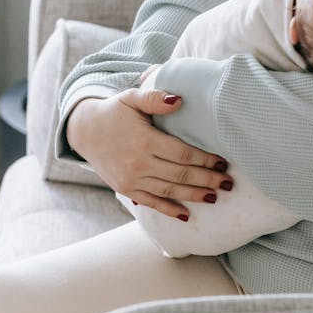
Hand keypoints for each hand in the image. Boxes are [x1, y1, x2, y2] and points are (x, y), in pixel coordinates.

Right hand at [66, 87, 231, 217]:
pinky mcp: (125, 188)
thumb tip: (179, 100)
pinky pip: (151, 202)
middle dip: (208, 180)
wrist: (84, 131)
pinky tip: (186, 215)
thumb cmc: (114, 112)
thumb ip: (154, 98)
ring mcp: (131, 178)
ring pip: (170, 190)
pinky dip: (169, 210)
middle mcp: (138, 162)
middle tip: (228, 183)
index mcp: (144, 139)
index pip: (182, 153)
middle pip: (180, 174)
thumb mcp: (132, 98)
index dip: (205, 159)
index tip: (223, 161)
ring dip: (194, 195)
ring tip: (215, 196)